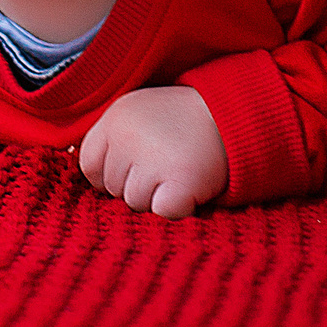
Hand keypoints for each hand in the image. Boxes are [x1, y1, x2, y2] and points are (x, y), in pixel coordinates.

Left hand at [77, 86, 226, 218]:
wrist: (236, 114)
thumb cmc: (184, 122)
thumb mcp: (141, 115)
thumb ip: (113, 142)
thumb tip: (91, 182)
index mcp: (115, 117)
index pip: (89, 166)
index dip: (112, 173)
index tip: (138, 165)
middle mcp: (128, 136)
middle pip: (113, 189)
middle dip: (138, 185)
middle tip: (168, 162)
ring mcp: (153, 160)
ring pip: (135, 204)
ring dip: (158, 197)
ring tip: (180, 170)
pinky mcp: (180, 182)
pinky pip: (162, 212)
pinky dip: (179, 207)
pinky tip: (191, 186)